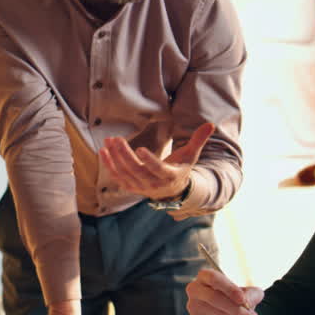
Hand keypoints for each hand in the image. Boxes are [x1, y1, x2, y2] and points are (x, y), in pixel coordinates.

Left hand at [100, 122, 214, 219]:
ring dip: (115, 158)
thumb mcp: (191, 155)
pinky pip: (118, 177)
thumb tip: (211, 124)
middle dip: (125, 155)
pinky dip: (109, 166)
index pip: (158, 170)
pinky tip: (103, 152)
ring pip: (125, 174)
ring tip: (108, 141)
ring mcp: (141, 187)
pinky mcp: (131, 187)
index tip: (140, 149)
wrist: (172, 190)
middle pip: (137, 171)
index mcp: (170, 176)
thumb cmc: (181, 167)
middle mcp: (154, 184)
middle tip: (116, 139)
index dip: (150, 161)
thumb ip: (199, 140)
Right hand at [185, 268, 263, 314]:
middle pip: (214, 297)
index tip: (242, 299)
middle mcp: (195, 290)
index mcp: (205, 277)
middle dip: (236, 308)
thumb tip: (248, 300)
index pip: (213, 278)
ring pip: (219, 313)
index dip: (229, 288)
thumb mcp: (247, 294)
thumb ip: (251, 294)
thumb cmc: (233, 302)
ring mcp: (195, 308)